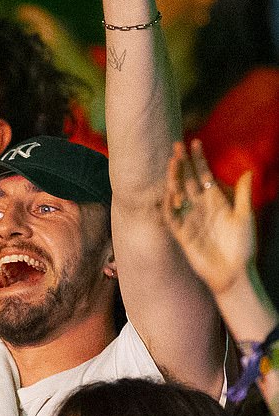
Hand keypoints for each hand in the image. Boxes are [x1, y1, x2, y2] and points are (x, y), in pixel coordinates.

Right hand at [163, 140, 255, 295]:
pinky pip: (171, 216)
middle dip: (182, 163)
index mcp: (215, 200)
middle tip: (176, 145)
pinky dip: (169, 204)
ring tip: (173, 163)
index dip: (198, 159)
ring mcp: (189, 219)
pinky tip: (170, 191)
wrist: (233, 273)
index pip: (203, 175)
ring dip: (174, 178)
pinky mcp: (181, 233)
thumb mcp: (245, 217)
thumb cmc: (242, 247)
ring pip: (177, 194)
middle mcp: (200, 207)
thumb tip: (248, 171)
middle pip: (187, 180)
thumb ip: (242, 195)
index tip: (195, 142)